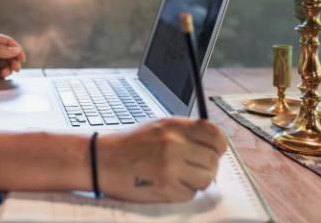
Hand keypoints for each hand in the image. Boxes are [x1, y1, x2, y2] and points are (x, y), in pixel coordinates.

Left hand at [0, 32, 25, 89]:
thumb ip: (1, 51)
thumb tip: (16, 50)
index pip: (8, 42)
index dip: (16, 49)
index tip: (21, 58)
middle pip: (9, 54)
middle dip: (13, 61)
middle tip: (15, 69)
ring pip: (6, 64)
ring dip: (8, 69)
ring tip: (4, 74)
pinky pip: (1, 72)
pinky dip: (3, 74)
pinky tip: (0, 77)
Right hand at [96, 117, 226, 201]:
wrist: (102, 161)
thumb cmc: (129, 146)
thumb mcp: (158, 127)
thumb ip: (185, 133)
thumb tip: (212, 145)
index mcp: (174, 126)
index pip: (215, 134)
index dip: (218, 145)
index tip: (215, 151)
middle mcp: (174, 144)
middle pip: (213, 160)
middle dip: (207, 166)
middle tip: (194, 168)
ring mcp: (171, 167)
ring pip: (206, 178)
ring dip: (197, 181)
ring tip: (181, 177)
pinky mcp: (166, 188)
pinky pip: (190, 193)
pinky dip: (182, 192)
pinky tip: (168, 184)